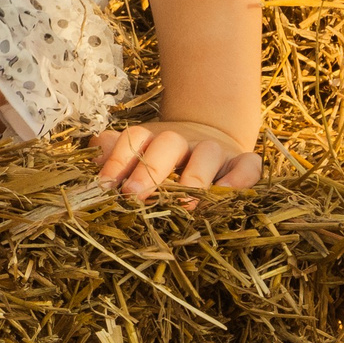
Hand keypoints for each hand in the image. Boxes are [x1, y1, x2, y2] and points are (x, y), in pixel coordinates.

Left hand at [89, 119, 260, 201]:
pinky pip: (247, 165)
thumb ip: (114, 155)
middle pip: (168, 144)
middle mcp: (184, 140)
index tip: (104, 186)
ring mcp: (215, 149)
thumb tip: (95, 156)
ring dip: (195, 177)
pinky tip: (228, 194)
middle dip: (150, 170)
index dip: (118, 160)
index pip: (134, 139)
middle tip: (134, 196)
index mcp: (154, 137)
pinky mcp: (241, 162)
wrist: (209, 136)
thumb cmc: (163, 158)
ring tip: (184, 206)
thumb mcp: (137, 155)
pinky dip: (240, 178)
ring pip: (208, 153)